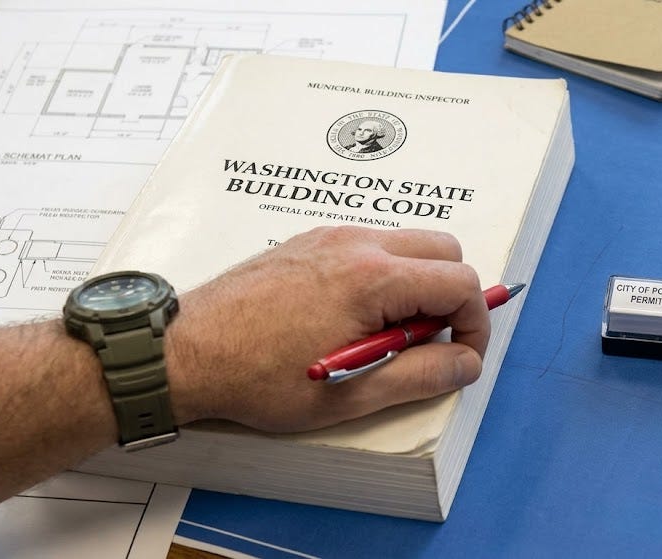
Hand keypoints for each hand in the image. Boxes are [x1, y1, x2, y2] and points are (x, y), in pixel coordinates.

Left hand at [164, 226, 488, 431]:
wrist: (186, 352)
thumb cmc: (259, 378)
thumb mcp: (350, 395)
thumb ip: (421, 377)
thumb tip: (467, 364)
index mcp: (373, 278)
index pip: (461, 282)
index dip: (476, 324)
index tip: (462, 357)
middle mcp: (356, 244)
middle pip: (444, 250)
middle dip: (451, 297)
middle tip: (426, 344)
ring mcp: (331, 237)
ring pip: (408, 244)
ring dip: (417, 286)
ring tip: (384, 336)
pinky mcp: (311, 241)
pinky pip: (372, 246)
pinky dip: (384, 276)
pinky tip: (353, 318)